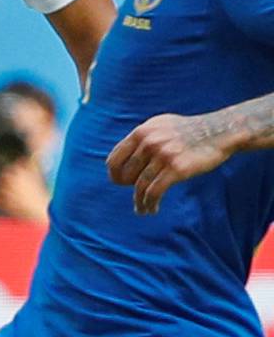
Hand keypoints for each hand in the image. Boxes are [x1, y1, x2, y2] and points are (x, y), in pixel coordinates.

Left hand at [107, 112, 233, 213]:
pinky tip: (153, 209)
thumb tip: (123, 157)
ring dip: (139, 202)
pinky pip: (154, 192)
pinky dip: (150, 204)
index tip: (122, 183)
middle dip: (129, 189)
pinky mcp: (176, 168)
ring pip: (140, 186)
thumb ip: (142, 138)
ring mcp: (162, 154)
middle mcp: (149, 142)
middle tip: (137, 197)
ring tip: (142, 210)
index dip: (115, 175)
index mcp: (141, 132)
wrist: (221, 131)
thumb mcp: (161, 126)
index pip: (114, 159)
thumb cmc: (190, 130)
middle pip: (126, 175)